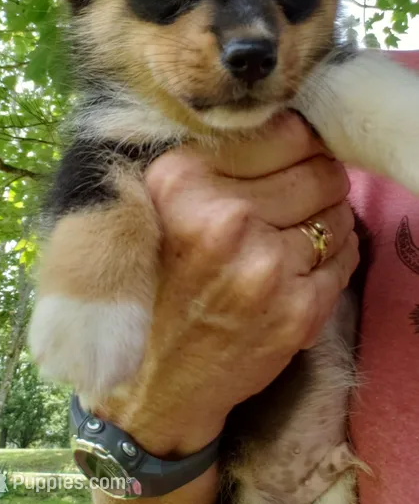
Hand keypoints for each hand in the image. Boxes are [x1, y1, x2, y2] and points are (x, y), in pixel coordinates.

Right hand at [99, 114, 358, 458]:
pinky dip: (337, 253)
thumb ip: (213, 160)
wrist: (157, 378)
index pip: (284, 134)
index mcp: (182, 182)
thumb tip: (291, 126)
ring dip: (329, 218)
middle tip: (304, 194)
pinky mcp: (297, 310)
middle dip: (321, 179)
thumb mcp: (159, 204)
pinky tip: (306, 263)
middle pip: (319, 172)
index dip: (300, 142)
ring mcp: (264, 266)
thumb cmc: (160, 283)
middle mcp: (223, 218)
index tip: (296, 154)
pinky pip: (347, 256)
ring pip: (338, 213)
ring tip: (298, 232)